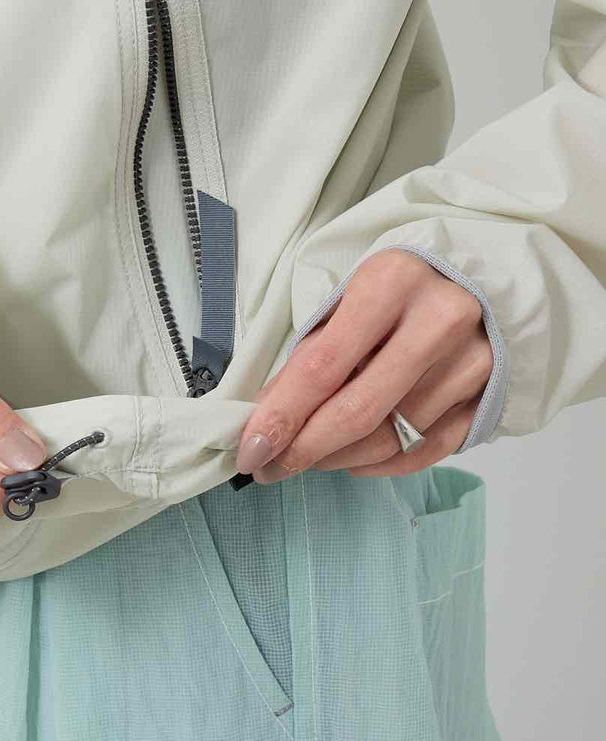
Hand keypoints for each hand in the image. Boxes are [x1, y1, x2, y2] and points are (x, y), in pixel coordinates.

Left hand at [235, 251, 493, 481]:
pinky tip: (352, 460)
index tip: (250, 451)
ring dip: (337, 459)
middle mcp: (439, 321)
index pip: (321, 368)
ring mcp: (473, 362)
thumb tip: (266, 422)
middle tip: (271, 468)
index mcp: (390, 283)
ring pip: (391, 438)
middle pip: (358, 412)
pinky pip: (426, 450)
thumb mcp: (346, 299)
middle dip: (304, 450)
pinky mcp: (491, 394)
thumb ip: (309, 356)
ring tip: (308, 458)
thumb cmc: (398, 287)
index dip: (281, 417)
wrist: (482, 273)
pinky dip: (381, 464)